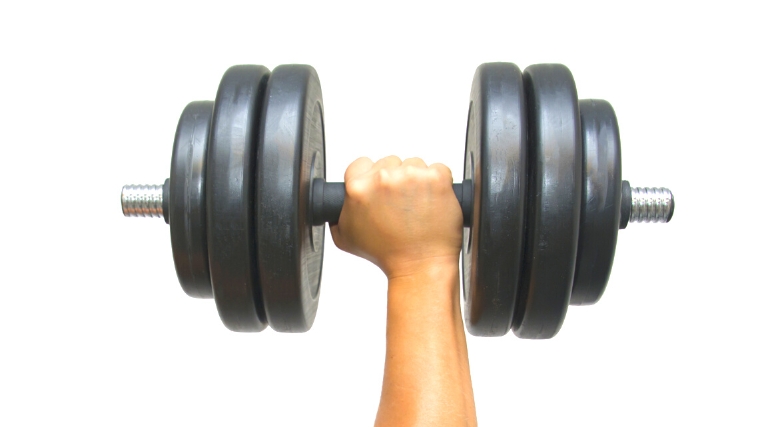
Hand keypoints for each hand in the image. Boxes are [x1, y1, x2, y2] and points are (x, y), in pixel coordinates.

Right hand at [330, 156, 462, 278]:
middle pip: (389, 162)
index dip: (371, 177)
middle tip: (400, 204)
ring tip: (417, 206)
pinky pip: (439, 169)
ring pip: (414, 164)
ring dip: (417, 181)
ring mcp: (411, 176)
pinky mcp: (436, 179)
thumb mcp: (346, 238)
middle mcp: (383, 178)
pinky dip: (438, 183)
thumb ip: (337, 215)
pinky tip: (432, 202)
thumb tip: (338, 205)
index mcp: (358, 188)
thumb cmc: (387, 255)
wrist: (419, 266)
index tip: (381, 190)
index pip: (360, 164)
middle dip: (395, 180)